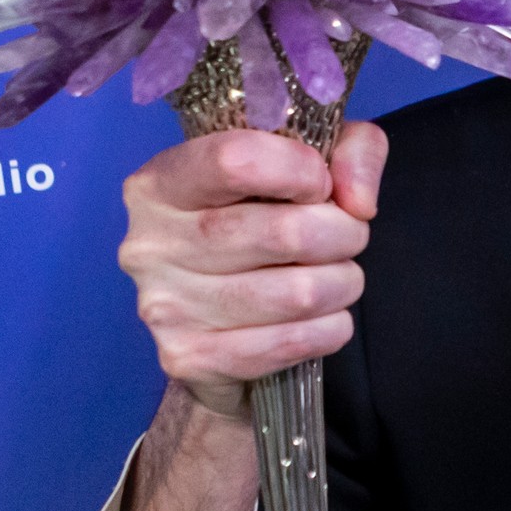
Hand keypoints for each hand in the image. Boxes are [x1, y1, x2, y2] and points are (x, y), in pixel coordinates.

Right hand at [118, 122, 385, 412]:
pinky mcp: (190, 358)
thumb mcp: (304, 166)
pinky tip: (323, 318)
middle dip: (342, 234)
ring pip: (297, 293)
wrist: (218, 323)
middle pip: (283, 232)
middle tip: (346, 237)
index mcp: (162, 182)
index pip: (238, 160)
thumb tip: (358, 202)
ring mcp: (166, 307)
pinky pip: (290, 344)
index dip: (302, 171)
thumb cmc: (259, 226)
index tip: (321, 186)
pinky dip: (328, 329)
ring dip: (341, 284)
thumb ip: (350, 152)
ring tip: (337, 277)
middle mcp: (151, 243)